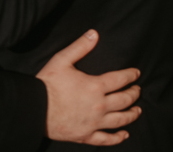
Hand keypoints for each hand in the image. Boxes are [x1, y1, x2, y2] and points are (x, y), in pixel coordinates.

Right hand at [37, 30, 141, 145]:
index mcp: (95, 86)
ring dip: (132, 114)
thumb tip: (94, 33)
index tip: (136, 73)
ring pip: (120, 120)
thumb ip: (80, 47)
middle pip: (124, 100)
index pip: (120, 79)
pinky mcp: (87, 135)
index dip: (130, 75)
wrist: (35, 108)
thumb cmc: (47, 83)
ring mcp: (94, 123)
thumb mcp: (61, 60)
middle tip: (137, 90)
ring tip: (137, 110)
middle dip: (134, 94)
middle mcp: (100, 106)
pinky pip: (107, 139)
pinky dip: (118, 137)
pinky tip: (124, 134)